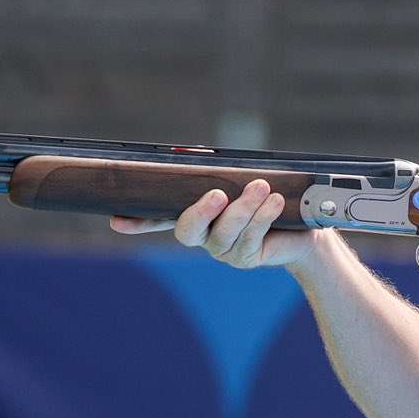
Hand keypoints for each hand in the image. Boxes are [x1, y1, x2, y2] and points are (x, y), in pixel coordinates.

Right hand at [109, 179, 317, 268]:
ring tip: (262, 187)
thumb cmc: (268, 197)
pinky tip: (275, 201)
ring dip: (244, 208)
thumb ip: (223, 173)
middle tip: (217, 193)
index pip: (158, 218)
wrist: (302, 228)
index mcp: (195, 215)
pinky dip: (263, 216)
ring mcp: (222, 250)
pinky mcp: (245, 258)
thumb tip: (205, 159)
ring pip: (224, 232)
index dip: (137, 221)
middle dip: (200, 211)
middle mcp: (203, 236)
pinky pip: (250, 239)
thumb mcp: (244, 181)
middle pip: (186, 231)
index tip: (116, 219)